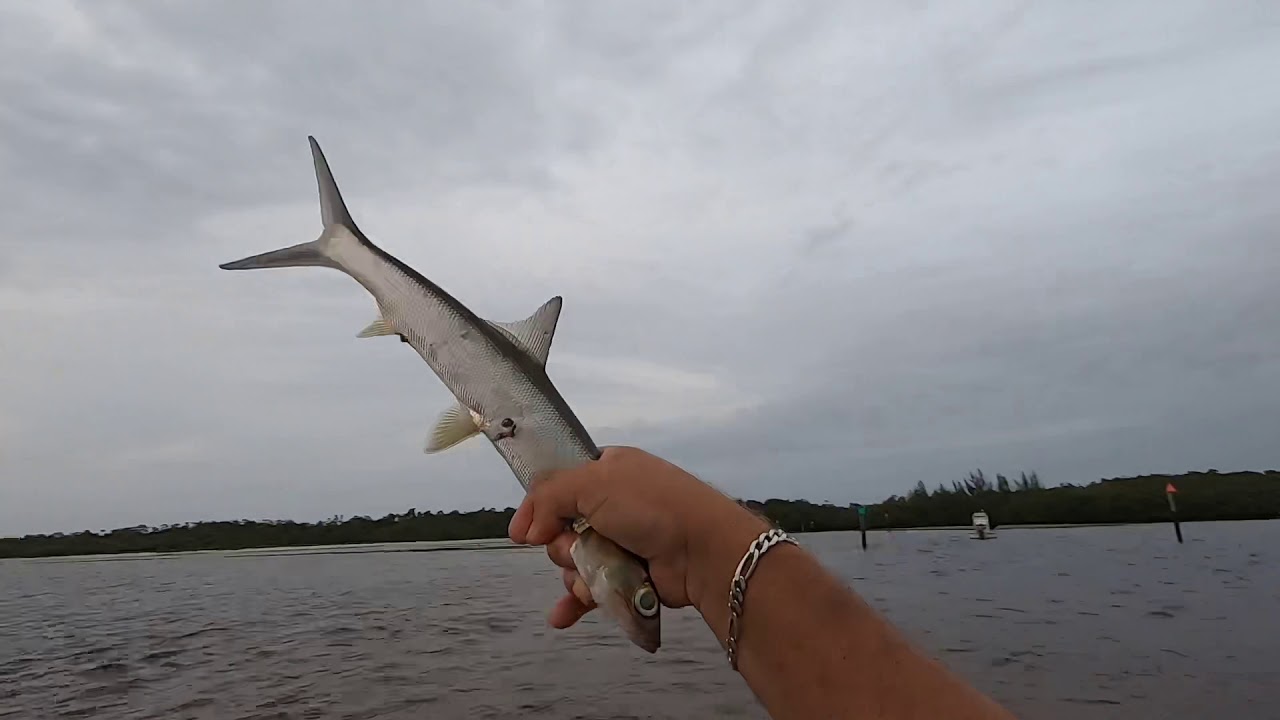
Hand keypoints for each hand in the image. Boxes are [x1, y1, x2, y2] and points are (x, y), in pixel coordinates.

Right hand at [507, 446, 769, 628]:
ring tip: (588, 581)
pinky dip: (577, 602)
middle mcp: (614, 503)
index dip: (541, 509)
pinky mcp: (631, 575)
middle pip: (563, 530)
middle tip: (576, 548)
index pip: (560, 487)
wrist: (702, 548)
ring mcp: (624, 541)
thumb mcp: (592, 482)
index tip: (529, 531)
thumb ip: (548, 497)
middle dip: (562, 546)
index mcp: (608, 469)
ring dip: (574, 575)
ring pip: (576, 563)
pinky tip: (562, 617)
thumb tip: (525, 531)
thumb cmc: (650, 505)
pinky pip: (594, 589)